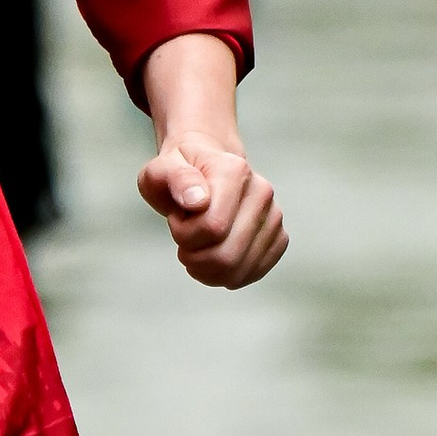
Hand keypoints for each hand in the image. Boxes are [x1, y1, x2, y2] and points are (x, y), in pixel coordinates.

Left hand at [136, 33, 285, 288]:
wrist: (207, 162)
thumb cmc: (175, 167)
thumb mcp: (157, 171)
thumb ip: (168, 181)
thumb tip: (196, 201)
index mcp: (233, 173)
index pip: (210, 231)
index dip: (184, 237)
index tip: (175, 222)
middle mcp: (262, 191)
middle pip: (225, 257)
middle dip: (195, 257)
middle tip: (182, 239)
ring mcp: (274, 214)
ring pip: (242, 270)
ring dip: (211, 267)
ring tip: (198, 245)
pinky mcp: (279, 234)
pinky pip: (257, 271)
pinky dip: (234, 273)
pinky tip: (220, 254)